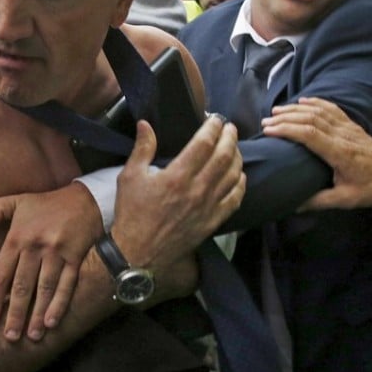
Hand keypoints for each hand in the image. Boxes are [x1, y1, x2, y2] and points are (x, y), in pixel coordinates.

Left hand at [0, 184, 102, 341]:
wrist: (85, 199)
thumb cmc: (48, 204)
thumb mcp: (19, 201)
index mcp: (18, 237)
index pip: (1, 274)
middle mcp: (35, 247)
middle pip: (22, 286)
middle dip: (15, 314)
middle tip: (9, 338)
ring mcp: (57, 252)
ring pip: (44, 289)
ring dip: (37, 315)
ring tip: (31, 337)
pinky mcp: (76, 257)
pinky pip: (67, 284)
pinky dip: (59, 304)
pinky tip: (52, 322)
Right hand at [111, 116, 243, 291]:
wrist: (138, 252)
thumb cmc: (132, 213)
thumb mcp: (130, 176)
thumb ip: (142, 148)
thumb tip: (145, 124)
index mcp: (177, 176)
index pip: (204, 144)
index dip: (213, 128)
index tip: (216, 119)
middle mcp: (197, 190)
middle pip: (224, 156)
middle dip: (229, 137)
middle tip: (230, 127)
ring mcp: (208, 207)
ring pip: (233, 176)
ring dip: (237, 157)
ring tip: (234, 146)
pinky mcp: (213, 222)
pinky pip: (235, 199)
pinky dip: (241, 184)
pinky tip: (239, 175)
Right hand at [261, 97, 371, 209]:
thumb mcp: (346, 200)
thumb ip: (319, 201)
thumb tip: (293, 205)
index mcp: (340, 153)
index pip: (310, 135)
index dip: (288, 129)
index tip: (270, 131)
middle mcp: (343, 136)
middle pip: (310, 119)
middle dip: (285, 118)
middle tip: (266, 123)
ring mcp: (348, 127)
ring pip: (318, 111)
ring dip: (295, 109)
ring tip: (276, 112)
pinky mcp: (351, 124)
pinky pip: (331, 108)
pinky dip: (314, 102)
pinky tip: (302, 101)